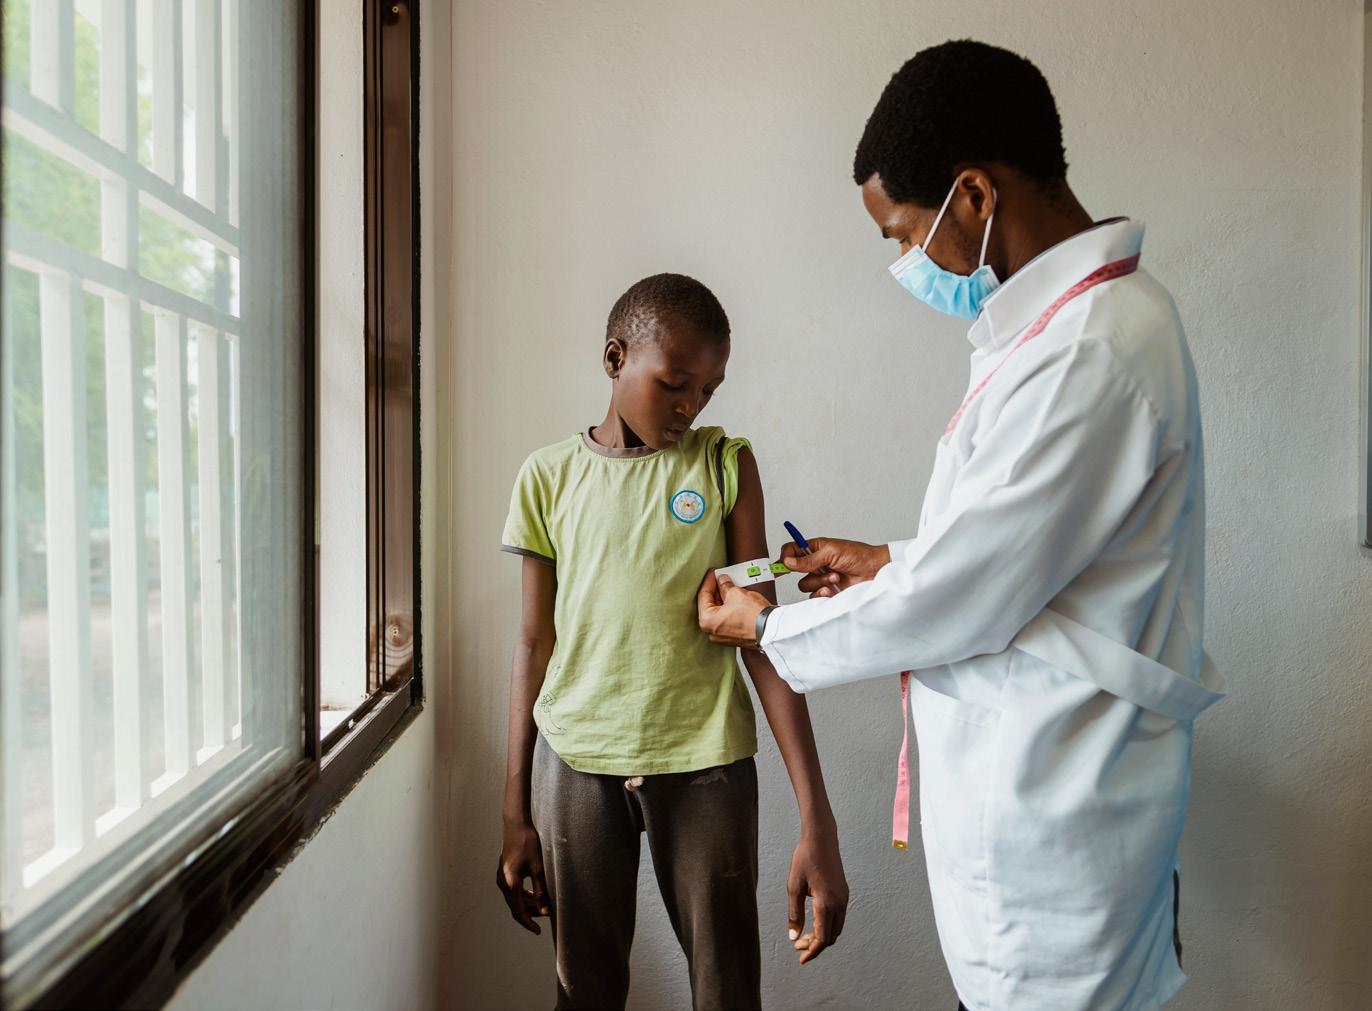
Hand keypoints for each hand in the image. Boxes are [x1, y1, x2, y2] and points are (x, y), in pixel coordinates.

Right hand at [496, 819, 550, 933]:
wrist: (516, 825)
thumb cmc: (528, 844)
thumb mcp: (538, 868)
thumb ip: (541, 891)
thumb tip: (544, 911)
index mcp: (511, 883)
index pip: (518, 911)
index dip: (528, 923)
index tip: (538, 931)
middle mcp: (503, 882)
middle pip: (515, 906)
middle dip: (530, 914)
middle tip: (546, 915)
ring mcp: (501, 877)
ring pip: (514, 899)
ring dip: (527, 904)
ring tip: (542, 906)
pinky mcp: (503, 872)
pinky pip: (512, 890)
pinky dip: (522, 895)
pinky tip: (533, 895)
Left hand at [697, 570, 770, 647]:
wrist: (771, 629)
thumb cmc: (754, 617)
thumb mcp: (736, 593)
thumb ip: (725, 586)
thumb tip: (723, 582)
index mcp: (707, 621)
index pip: (703, 596)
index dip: (708, 581)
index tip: (712, 573)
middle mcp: (713, 632)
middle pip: (710, 605)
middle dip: (716, 590)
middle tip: (720, 578)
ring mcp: (724, 636)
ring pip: (720, 613)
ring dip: (724, 599)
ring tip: (730, 586)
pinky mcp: (735, 637)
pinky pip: (728, 619)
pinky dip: (731, 608)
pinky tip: (736, 598)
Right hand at [780, 537, 890, 597]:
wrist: (874, 571)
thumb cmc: (858, 555)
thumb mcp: (831, 552)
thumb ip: (808, 559)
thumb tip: (788, 561)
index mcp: (815, 549)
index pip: (792, 550)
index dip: (784, 557)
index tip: (781, 565)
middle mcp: (815, 564)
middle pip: (794, 570)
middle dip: (804, 571)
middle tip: (814, 570)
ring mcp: (820, 578)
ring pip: (804, 584)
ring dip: (819, 581)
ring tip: (834, 577)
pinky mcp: (827, 591)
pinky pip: (814, 596)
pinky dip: (822, 593)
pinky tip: (833, 588)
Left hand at [786, 828, 848, 964]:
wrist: (821, 837)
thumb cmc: (805, 858)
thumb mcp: (793, 886)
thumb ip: (794, 914)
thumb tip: (794, 937)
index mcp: (826, 903)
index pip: (822, 938)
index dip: (812, 952)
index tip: (801, 958)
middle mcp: (839, 903)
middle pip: (830, 936)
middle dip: (815, 945)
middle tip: (797, 946)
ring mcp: (843, 898)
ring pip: (836, 928)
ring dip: (821, 936)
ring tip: (803, 936)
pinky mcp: (843, 892)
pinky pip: (838, 917)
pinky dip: (827, 925)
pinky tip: (813, 922)